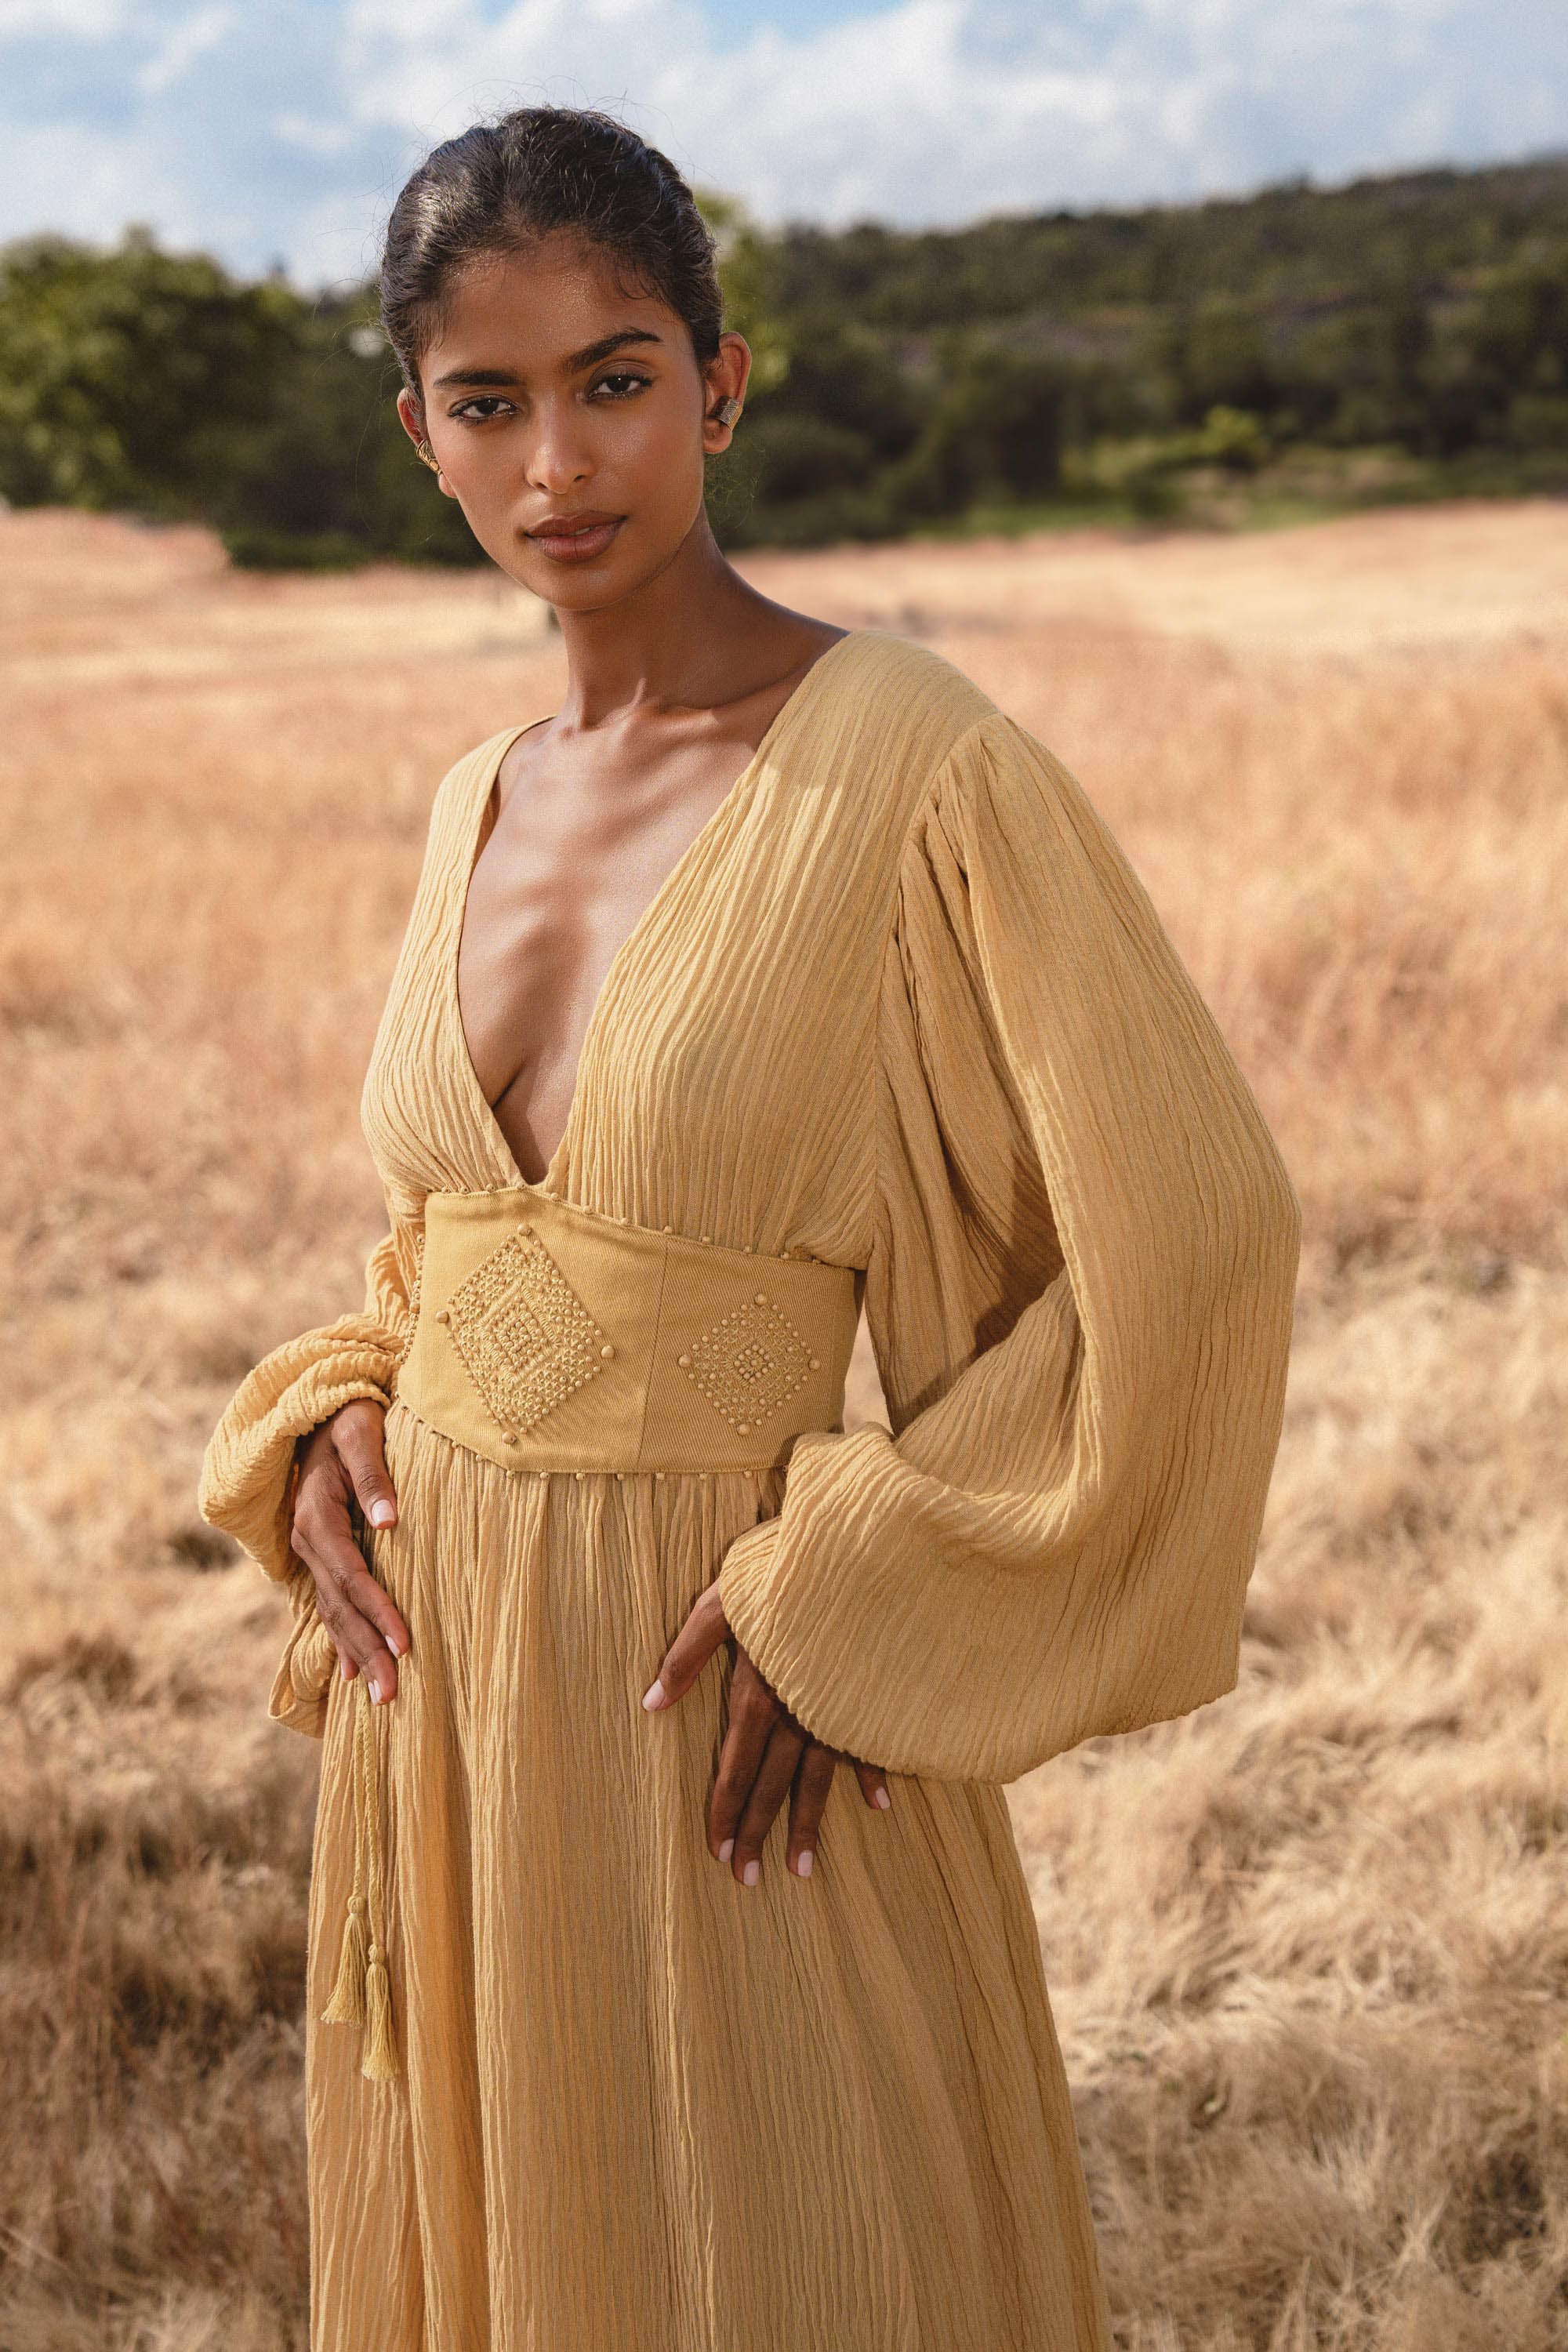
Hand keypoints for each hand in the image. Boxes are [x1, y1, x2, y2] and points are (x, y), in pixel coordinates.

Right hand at [290, 1398, 409, 1703]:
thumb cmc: (349, 1415)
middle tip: (391, 1695)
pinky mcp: (319, 1555)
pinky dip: (341, 1639)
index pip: (351, 1576)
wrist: (319, 1406)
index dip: (378, 1611)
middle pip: (339, 1608)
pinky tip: (351, 1673)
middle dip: (366, 1652)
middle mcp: (307, 1541)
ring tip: (380, 1699)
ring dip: (356, 1656)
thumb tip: (389, 1520)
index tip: (405, 1644)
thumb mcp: (362, 1431)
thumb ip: (374, 1474)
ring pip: (332, 1613)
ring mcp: (309, 1551)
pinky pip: (329, 1604)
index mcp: (316, 1516)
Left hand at [641, 1577, 890, 1884]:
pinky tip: (878, 1806)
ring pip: (819, 1778)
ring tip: (801, 1870)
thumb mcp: (722, 1602)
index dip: (722, 1811)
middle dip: (756, 1833)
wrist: (857, 1552)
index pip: (733, 1768)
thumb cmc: (781, 1569)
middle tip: (746, 1879)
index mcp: (758, 1693)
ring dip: (807, 1825)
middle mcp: (797, 1711)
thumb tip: (650, 1703)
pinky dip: (872, 1773)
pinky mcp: (870, 1691)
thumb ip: (686, 1654)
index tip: (716, 1853)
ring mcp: (836, 1706)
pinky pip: (869, 1743)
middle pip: (772, 1784)